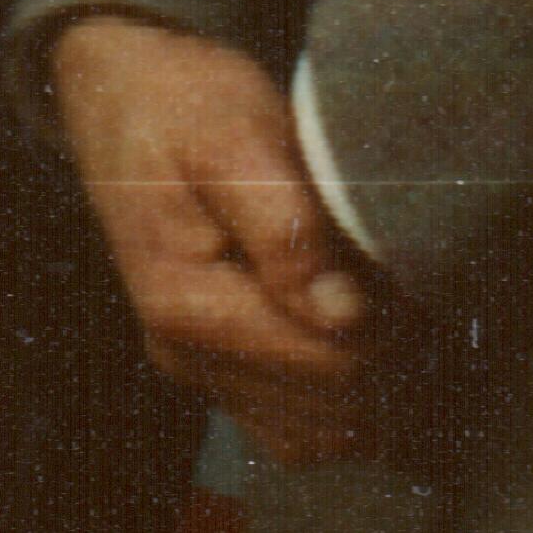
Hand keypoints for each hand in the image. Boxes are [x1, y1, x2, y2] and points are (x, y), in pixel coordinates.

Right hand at [43, 9, 390, 467]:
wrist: (122, 96)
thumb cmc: (183, 104)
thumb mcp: (235, 139)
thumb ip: (286, 228)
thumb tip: (346, 314)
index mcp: (188, 305)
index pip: (336, 367)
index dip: (399, 327)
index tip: (409, 266)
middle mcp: (186, 355)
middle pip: (338, 410)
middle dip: (397, 356)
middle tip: (410, 280)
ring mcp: (200, 370)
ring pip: (325, 436)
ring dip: (380, 387)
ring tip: (391, 307)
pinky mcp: (216, 372)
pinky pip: (299, 432)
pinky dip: (347, 403)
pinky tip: (364, 340)